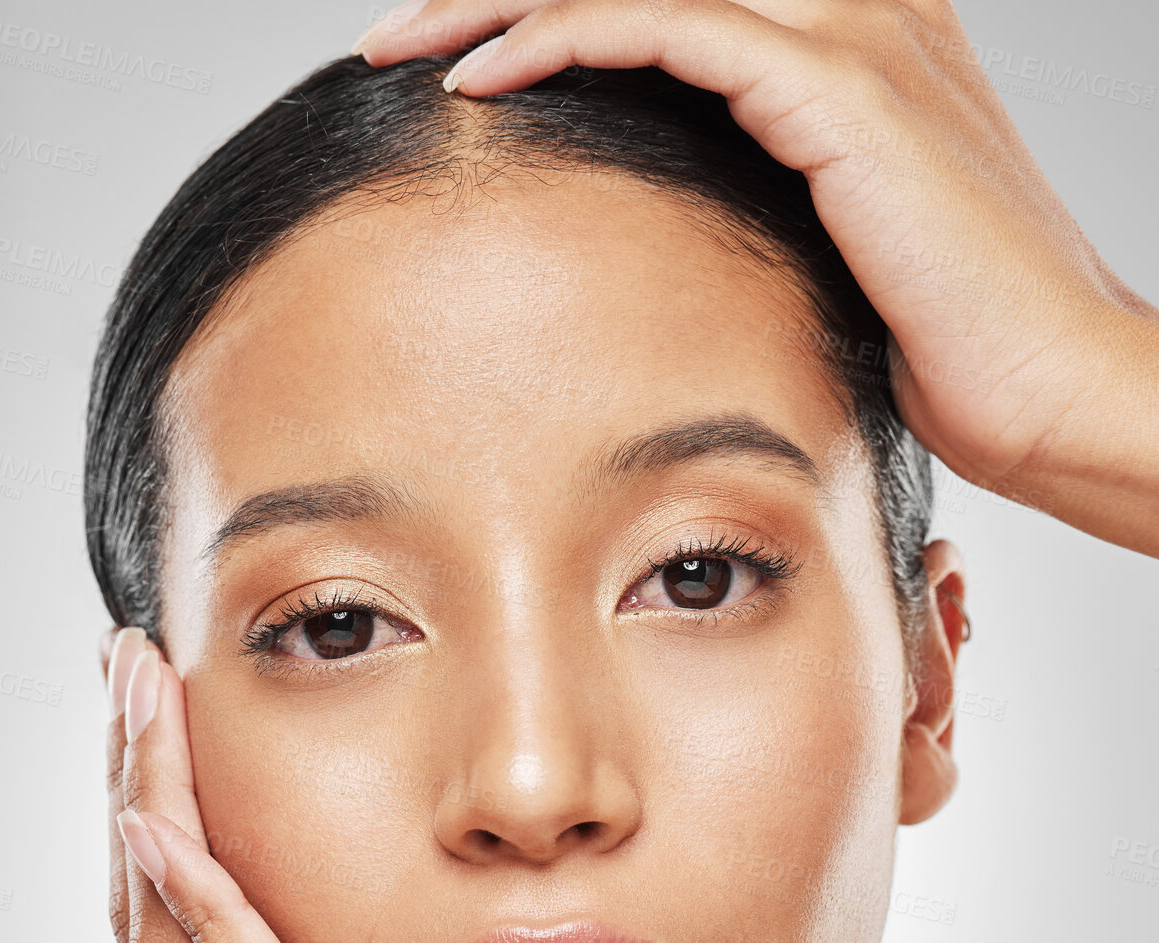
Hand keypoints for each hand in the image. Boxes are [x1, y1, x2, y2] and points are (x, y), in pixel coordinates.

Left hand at [357, 0, 1158, 555]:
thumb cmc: (955, 355)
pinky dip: (563, 38)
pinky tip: (480, 75)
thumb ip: (766, 217)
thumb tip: (671, 254)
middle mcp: (855, 11)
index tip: (462, 62)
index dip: (562, 14)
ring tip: (403, 46)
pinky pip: (664, 28)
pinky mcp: (841, 87)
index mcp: (852, 45)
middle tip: (400, 34)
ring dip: (503, 0)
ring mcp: (852, 37)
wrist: (1055, 390)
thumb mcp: (838, 264)